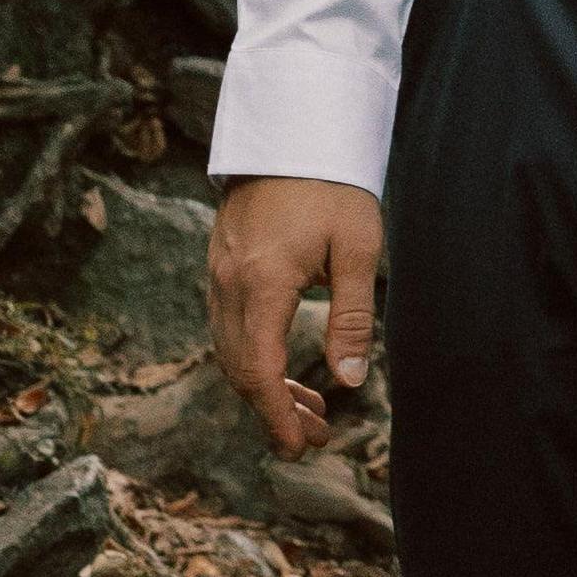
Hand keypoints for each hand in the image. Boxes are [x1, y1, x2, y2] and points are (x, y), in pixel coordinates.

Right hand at [211, 178, 381, 456]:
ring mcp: (218, 273)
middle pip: (239, 370)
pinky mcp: (220, 263)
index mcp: (262, 284)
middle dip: (274, 411)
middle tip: (316, 435)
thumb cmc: (333, 185)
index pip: (260, 372)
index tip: (302, 448)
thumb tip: (350, 382)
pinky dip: (251, 355)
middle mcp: (229, 285)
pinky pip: (226, 326)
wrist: (294, 128)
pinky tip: (283, 363)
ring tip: (308, 406)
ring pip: (229, 351)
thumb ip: (353, 318)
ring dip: (262, 386)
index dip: (278, 418)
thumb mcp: (358, 248)